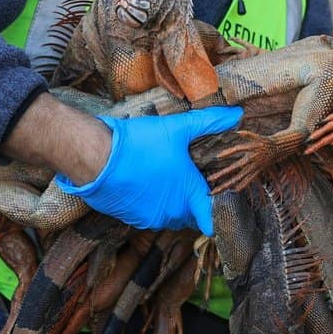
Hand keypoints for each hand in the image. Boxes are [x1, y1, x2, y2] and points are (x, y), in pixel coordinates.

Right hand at [54, 107, 242, 234]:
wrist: (96, 157)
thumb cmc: (139, 144)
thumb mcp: (178, 128)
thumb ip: (210, 122)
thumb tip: (237, 114)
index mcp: (188, 195)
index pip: (212, 219)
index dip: (218, 212)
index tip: (219, 201)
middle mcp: (172, 213)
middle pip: (191, 215)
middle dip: (193, 201)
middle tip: (191, 179)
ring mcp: (150, 218)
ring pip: (170, 216)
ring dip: (171, 203)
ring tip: (168, 178)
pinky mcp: (131, 218)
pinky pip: (149, 216)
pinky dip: (152, 204)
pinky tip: (147, 183)